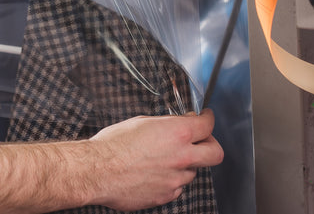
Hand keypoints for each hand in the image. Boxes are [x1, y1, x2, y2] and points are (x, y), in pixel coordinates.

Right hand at [88, 108, 222, 210]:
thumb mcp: (140, 122)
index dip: (207, 119)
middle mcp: (182, 157)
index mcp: (176, 134)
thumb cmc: (113, 145)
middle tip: (202, 141)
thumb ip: (166, 124)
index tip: (206, 118)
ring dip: (184, 164)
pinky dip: (170, 179)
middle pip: (216, 153)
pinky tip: (153, 172)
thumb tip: (179, 123)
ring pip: (192, 171)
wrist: (97, 171)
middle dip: (211, 145)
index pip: (207, 125)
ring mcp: (176, 179)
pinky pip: (177, 186)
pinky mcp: (166, 195)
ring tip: (161, 158)